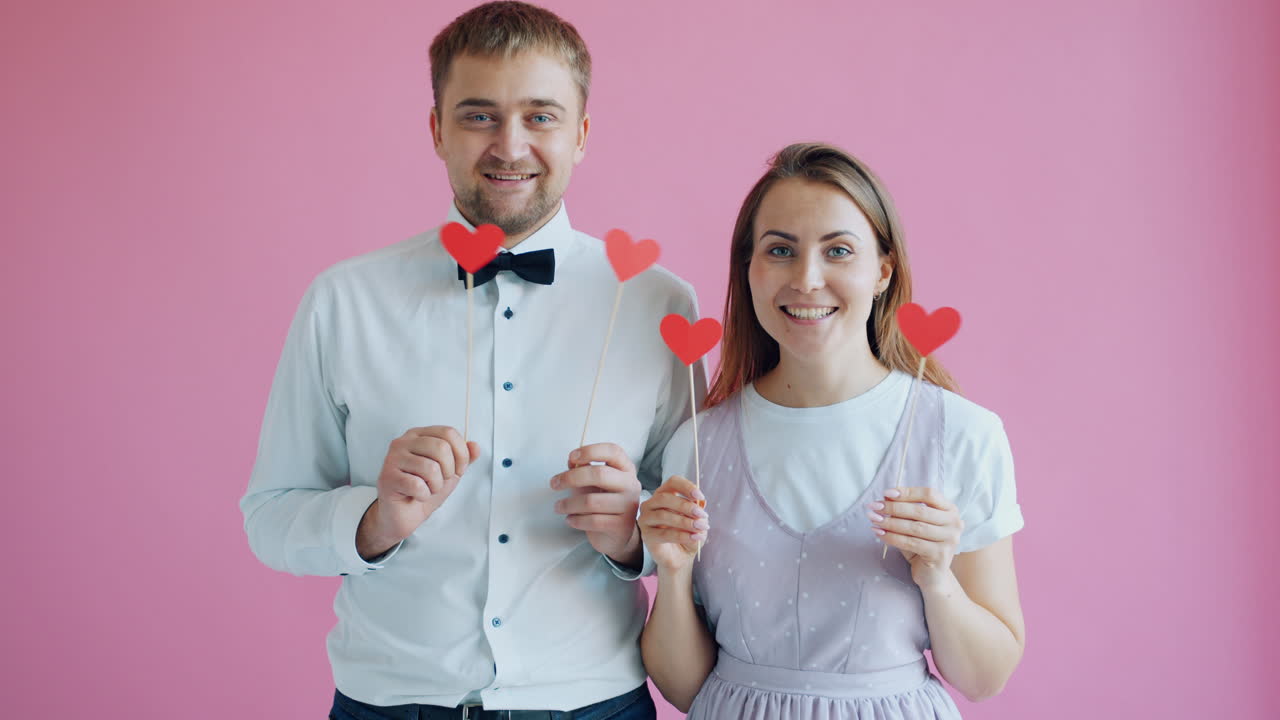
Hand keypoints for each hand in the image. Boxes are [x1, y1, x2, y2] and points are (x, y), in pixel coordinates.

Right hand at [357, 426, 479, 559]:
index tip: (459, 470)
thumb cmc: (424, 489)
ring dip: (436, 486)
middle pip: (441, 447)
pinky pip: (417, 485)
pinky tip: (416, 496)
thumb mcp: (450, 471)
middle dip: (449, 471)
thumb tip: (475, 446)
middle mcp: (403, 442)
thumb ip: (464, 458)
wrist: (404, 514)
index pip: (448, 432)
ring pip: (430, 468)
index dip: (461, 453)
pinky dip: (423, 495)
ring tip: (427, 489)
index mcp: (419, 435)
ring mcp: (392, 458)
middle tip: (440, 482)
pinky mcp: (387, 477)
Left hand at [551, 443, 642, 565]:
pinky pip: (593, 520)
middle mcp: (630, 485)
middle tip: (554, 483)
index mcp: (625, 469)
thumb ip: (584, 470)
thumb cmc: (604, 505)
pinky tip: (570, 519)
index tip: (572, 456)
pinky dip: (576, 520)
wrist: (617, 535)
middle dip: (571, 477)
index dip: (591, 451)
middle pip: (600, 474)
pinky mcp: (621, 525)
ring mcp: (628, 505)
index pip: (613, 451)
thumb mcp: (595, 484)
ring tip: (559, 506)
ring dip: (569, 504)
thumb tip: (572, 460)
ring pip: (592, 501)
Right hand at [639, 475, 707, 574]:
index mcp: (664, 495)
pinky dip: (682, 535)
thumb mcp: (697, 519)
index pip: (672, 482)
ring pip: (663, 515)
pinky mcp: (646, 535)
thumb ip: (697, 509)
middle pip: (665, 497)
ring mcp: (646, 519)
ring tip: (700, 527)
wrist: (681, 557)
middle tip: (702, 515)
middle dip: (686, 506)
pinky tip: (694, 537)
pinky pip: (664, 533)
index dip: (686, 487)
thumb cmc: (688, 534)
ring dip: (685, 521)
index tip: (700, 496)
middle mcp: (651, 504)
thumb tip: (700, 502)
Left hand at [867, 487, 963, 590]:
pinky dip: (893, 537)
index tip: (886, 493)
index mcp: (950, 509)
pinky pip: (911, 543)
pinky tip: (880, 534)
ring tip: (874, 520)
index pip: (929, 494)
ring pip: (915, 527)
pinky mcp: (940, 554)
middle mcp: (954, 523)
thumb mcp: (914, 523)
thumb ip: (904, 511)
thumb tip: (886, 498)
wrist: (932, 574)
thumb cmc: (922, 544)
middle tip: (874, 507)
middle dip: (894, 507)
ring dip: (891, 522)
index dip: (907, 492)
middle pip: (920, 510)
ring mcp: (950, 539)